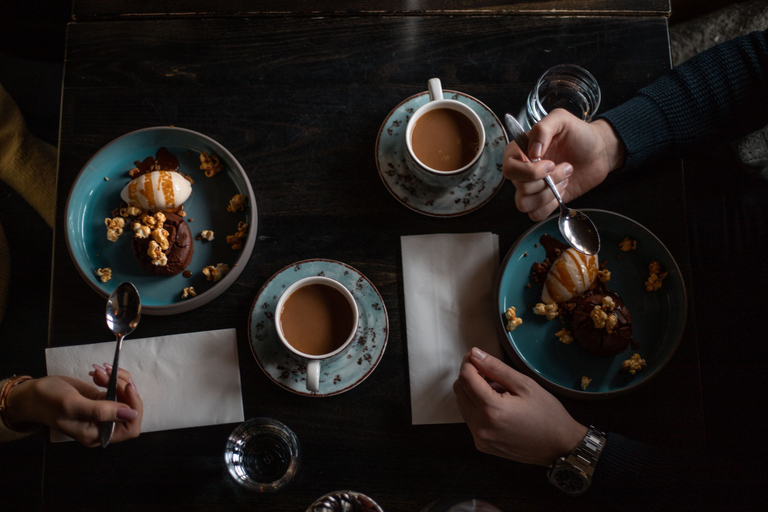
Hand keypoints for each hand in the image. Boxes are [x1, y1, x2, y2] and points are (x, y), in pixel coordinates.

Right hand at [5, 365, 141, 446]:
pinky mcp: (102, 399)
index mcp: (98, 435)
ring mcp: (104, 411)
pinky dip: (112, 376)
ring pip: (127, 395)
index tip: (126, 387)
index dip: (134, 407)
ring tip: (99, 371)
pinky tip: (97, 372)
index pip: (130, 428)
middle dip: (124, 388)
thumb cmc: (48, 402)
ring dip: (118, 379)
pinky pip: (118, 388)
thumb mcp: (73, 405)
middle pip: (131, 408)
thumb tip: (132, 413)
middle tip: (110, 373)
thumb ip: (101, 411)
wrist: (33, 394)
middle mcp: (104, 425)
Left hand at [453, 347, 586, 466]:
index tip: (478, 356)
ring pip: (462, 404)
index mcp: (492, 410)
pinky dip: (477, 407)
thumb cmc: (547, 414)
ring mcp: (480, 438)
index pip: (465, 378)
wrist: (560, 447)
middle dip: (470, 376)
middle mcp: (481, 427)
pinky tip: (497, 405)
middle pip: (459, 390)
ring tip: (498, 390)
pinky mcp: (482, 445)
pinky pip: (470, 418)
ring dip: (473, 391)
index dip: (469, 363)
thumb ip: (496, 368)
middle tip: (491, 372)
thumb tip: (475, 354)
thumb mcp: (525, 385)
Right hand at [503, 109, 624, 221]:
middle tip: (565, 167)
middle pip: (520, 188)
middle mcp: (522, 171)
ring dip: (549, 194)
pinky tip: (561, 191)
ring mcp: (532, 188)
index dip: (529, 171)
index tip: (550, 164)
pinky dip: (550, 206)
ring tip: (564, 179)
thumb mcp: (561, 120)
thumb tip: (532, 151)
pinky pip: (535, 214)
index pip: (510, 169)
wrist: (599, 152)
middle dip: (547, 181)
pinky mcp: (544, 201)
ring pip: (525, 204)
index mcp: (520, 151)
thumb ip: (543, 129)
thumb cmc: (579, 134)